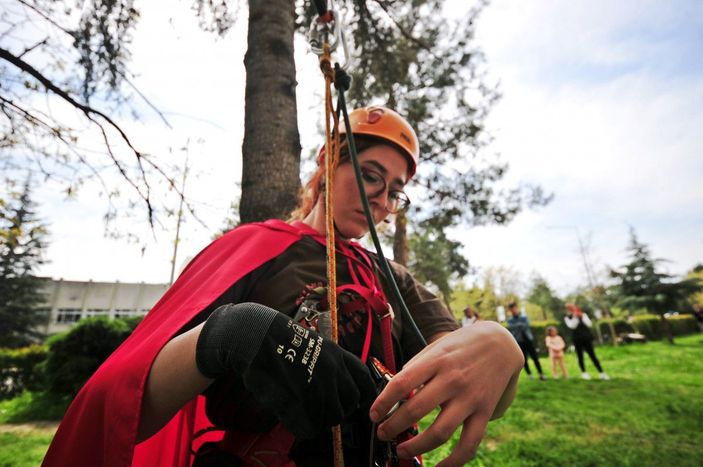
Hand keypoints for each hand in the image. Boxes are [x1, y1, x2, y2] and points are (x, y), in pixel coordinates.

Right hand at [196, 302, 376, 438]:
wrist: (258, 337)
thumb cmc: (280, 340)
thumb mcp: (315, 345)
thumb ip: (330, 365)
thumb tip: (337, 389)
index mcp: (337, 355)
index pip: (364, 379)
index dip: (365, 394)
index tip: (360, 403)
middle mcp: (333, 370)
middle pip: (350, 402)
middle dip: (339, 410)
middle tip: (323, 411)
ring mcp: (319, 385)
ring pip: (333, 417)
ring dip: (321, 420)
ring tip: (305, 413)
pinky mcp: (302, 399)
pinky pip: (311, 426)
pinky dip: (304, 427)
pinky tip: (293, 418)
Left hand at [369, 321, 522, 466]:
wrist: (500, 343)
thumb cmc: (461, 345)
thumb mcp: (436, 347)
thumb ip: (416, 368)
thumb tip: (394, 392)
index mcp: (436, 361)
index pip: (402, 384)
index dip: (383, 402)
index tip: (374, 414)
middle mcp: (453, 380)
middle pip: (416, 410)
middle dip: (393, 426)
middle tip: (383, 433)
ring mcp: (470, 398)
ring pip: (440, 432)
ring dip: (416, 446)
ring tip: (401, 450)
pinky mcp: (484, 412)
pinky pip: (469, 444)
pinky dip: (453, 461)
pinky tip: (439, 466)